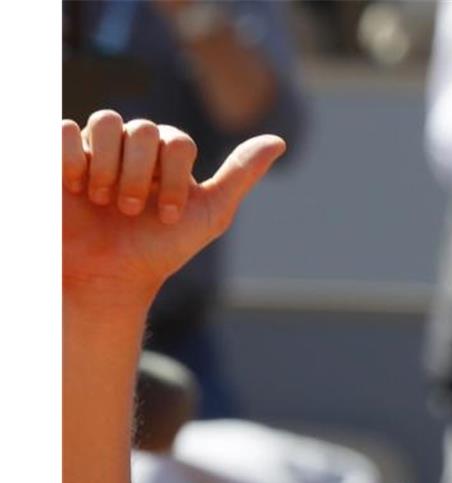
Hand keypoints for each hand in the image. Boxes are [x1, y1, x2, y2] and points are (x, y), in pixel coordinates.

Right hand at [62, 110, 284, 308]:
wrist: (108, 279)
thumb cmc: (159, 250)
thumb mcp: (209, 215)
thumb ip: (240, 174)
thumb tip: (279, 140)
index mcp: (168, 156)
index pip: (177, 142)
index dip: (175, 179)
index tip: (168, 216)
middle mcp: (133, 146)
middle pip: (141, 128)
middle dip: (139, 176)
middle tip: (131, 211)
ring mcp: (96, 148)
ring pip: (106, 121)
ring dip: (108, 167)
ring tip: (103, 201)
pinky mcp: (58, 156)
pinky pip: (64, 129)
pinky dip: (72, 157)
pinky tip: (75, 187)